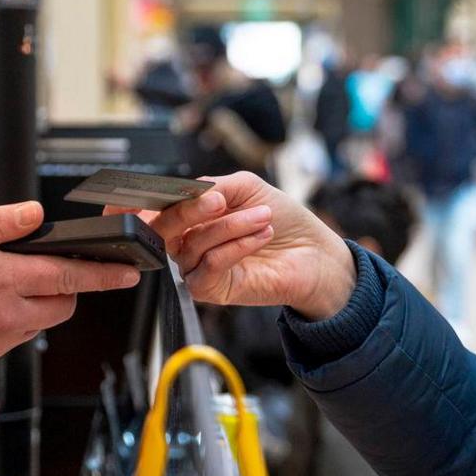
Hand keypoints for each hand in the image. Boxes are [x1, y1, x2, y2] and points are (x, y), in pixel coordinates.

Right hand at [0, 202, 144, 370]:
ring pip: (39, 322)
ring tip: (0, 282)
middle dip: (66, 286)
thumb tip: (36, 214)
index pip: (68, 275)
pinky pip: (13, 337)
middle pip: (62, 304)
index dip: (103, 273)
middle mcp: (4, 316)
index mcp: (0, 280)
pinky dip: (12, 319)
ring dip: (37, 303)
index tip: (129, 272)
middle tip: (44, 267)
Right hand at [136, 173, 355, 319]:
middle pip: (164, 228)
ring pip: (193, 244)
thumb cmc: (282, 220)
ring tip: (262, 217)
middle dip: (191, 210)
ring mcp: (196, 267)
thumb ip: (212, 186)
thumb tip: (186, 190)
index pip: (162, 207)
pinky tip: (260, 236)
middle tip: (222, 201)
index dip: (164, 200)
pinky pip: (209, 265)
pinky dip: (236, 247)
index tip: (192, 192)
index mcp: (191, 215)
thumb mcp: (246, 187)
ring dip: (231, 226)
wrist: (313, 253)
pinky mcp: (210, 289)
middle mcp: (188, 241)